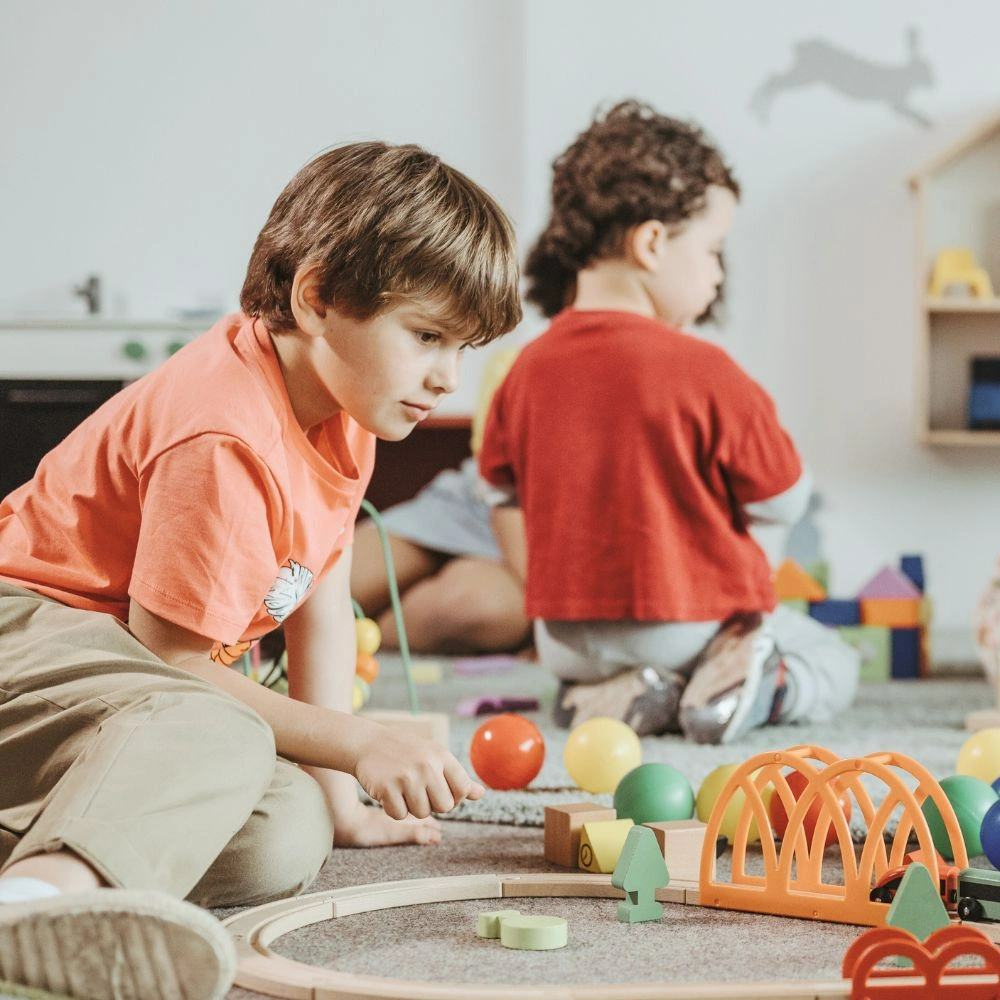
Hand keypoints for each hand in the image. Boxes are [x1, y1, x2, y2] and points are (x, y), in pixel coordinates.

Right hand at [353, 724, 484, 820]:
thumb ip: (457, 776)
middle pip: (445, 807)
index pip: (462, 789)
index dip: (454, 797)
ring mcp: (406, 777)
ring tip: (403, 789)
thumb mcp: (433, 756)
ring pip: (422, 813)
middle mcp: (426, 765)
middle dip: (433, 805)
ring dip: (412, 807)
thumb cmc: (406, 751)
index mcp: (441, 755)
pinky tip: (390, 792)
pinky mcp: (387, 788)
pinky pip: (400, 815)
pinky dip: (394, 808)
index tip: (441, 791)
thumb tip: (481, 794)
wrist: (367, 743)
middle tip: (420, 791)